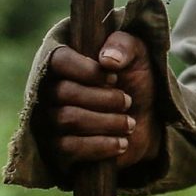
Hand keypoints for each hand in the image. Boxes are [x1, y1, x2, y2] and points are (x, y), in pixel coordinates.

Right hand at [36, 29, 159, 169]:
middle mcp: (49, 91)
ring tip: (130, 123)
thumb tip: (107, 59)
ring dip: (106, 121)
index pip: (59, 60)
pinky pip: (68, 147)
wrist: (146, 124)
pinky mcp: (57, 150)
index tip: (114, 77)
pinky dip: (99, 145)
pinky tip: (121, 142)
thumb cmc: (134, 84)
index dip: (87, 69)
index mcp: (64, 63)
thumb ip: (125, 45)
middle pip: (64, 92)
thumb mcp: (137, 57)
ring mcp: (49, 121)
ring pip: (68, 118)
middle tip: (128, 102)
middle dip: (104, 98)